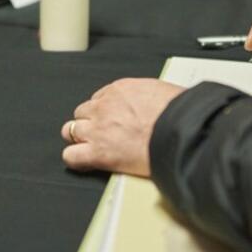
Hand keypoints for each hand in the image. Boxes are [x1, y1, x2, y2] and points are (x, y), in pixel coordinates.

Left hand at [60, 78, 185, 176]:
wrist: (181, 132)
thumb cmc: (179, 114)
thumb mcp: (162, 92)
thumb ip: (147, 97)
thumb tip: (153, 102)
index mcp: (119, 90)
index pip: (99, 98)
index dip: (104, 111)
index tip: (111, 119)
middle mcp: (104, 107)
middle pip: (81, 113)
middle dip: (89, 122)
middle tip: (101, 133)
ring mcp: (98, 130)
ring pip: (70, 131)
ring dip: (79, 138)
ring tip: (92, 147)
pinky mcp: (98, 153)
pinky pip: (71, 156)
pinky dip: (74, 159)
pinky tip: (83, 161)